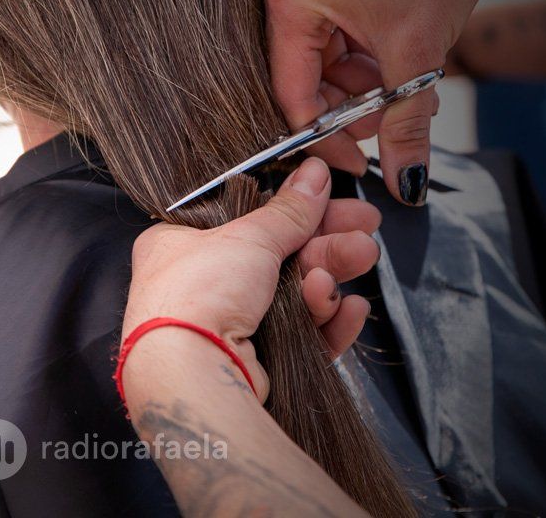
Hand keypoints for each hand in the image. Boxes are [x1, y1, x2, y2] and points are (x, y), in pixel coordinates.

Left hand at [123, 157, 379, 401]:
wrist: (191, 372)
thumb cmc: (197, 293)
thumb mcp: (247, 236)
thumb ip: (288, 211)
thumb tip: (314, 175)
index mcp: (181, 245)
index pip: (245, 220)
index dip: (292, 210)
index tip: (333, 200)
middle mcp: (201, 285)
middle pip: (277, 258)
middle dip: (326, 244)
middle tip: (364, 230)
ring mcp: (227, 326)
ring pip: (292, 298)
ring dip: (328, 277)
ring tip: (357, 260)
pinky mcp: (253, 363)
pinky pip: (299, 338)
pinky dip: (326, 322)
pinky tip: (350, 309)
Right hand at [260, 0, 491, 204]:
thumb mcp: (419, 46)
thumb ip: (406, 124)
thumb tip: (405, 179)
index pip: (293, 93)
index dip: (325, 137)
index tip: (354, 163)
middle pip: (305, 79)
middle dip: (350, 108)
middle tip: (390, 123)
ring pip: (320, 63)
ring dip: (360, 87)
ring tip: (402, 90)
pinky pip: (329, 40)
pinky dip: (361, 61)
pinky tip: (391, 66)